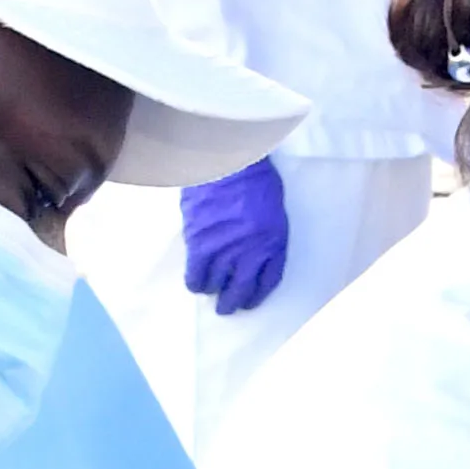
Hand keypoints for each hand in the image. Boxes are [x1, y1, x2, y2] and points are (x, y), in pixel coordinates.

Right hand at [180, 158, 292, 313]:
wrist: (228, 160)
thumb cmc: (254, 176)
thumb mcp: (272, 208)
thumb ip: (265, 234)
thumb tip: (250, 252)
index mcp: (273, 242)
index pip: (268, 280)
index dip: (258, 295)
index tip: (250, 300)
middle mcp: (250, 252)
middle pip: (241, 289)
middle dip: (233, 303)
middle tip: (227, 308)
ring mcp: (223, 249)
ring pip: (217, 284)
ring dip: (213, 291)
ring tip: (210, 292)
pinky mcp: (199, 242)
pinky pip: (196, 273)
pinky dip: (196, 281)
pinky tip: (196, 283)